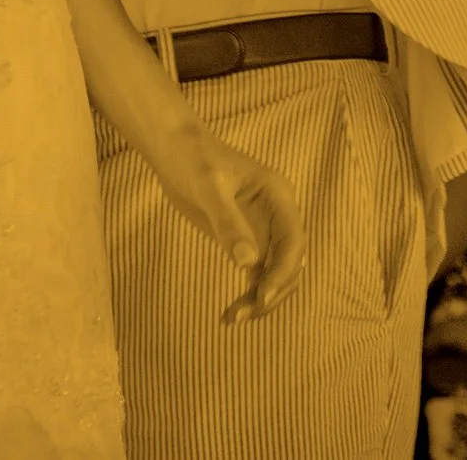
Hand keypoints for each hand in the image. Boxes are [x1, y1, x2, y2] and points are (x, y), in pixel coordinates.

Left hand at [143, 124, 307, 321]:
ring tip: (233, 318)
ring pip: (276, 274)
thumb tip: (247, 263)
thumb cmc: (192, 158)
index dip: (283, 271)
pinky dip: (248, 294)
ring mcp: (263, 230)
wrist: (173, 148)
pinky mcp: (246, 240)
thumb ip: (227, 222)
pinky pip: (257, 274)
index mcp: (278, 196)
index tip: (262, 296)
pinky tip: (230, 314)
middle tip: (244, 313)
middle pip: (291, 264)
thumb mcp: (207, 186)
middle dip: (273, 292)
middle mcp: (278, 215)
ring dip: (261, 299)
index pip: (294, 241)